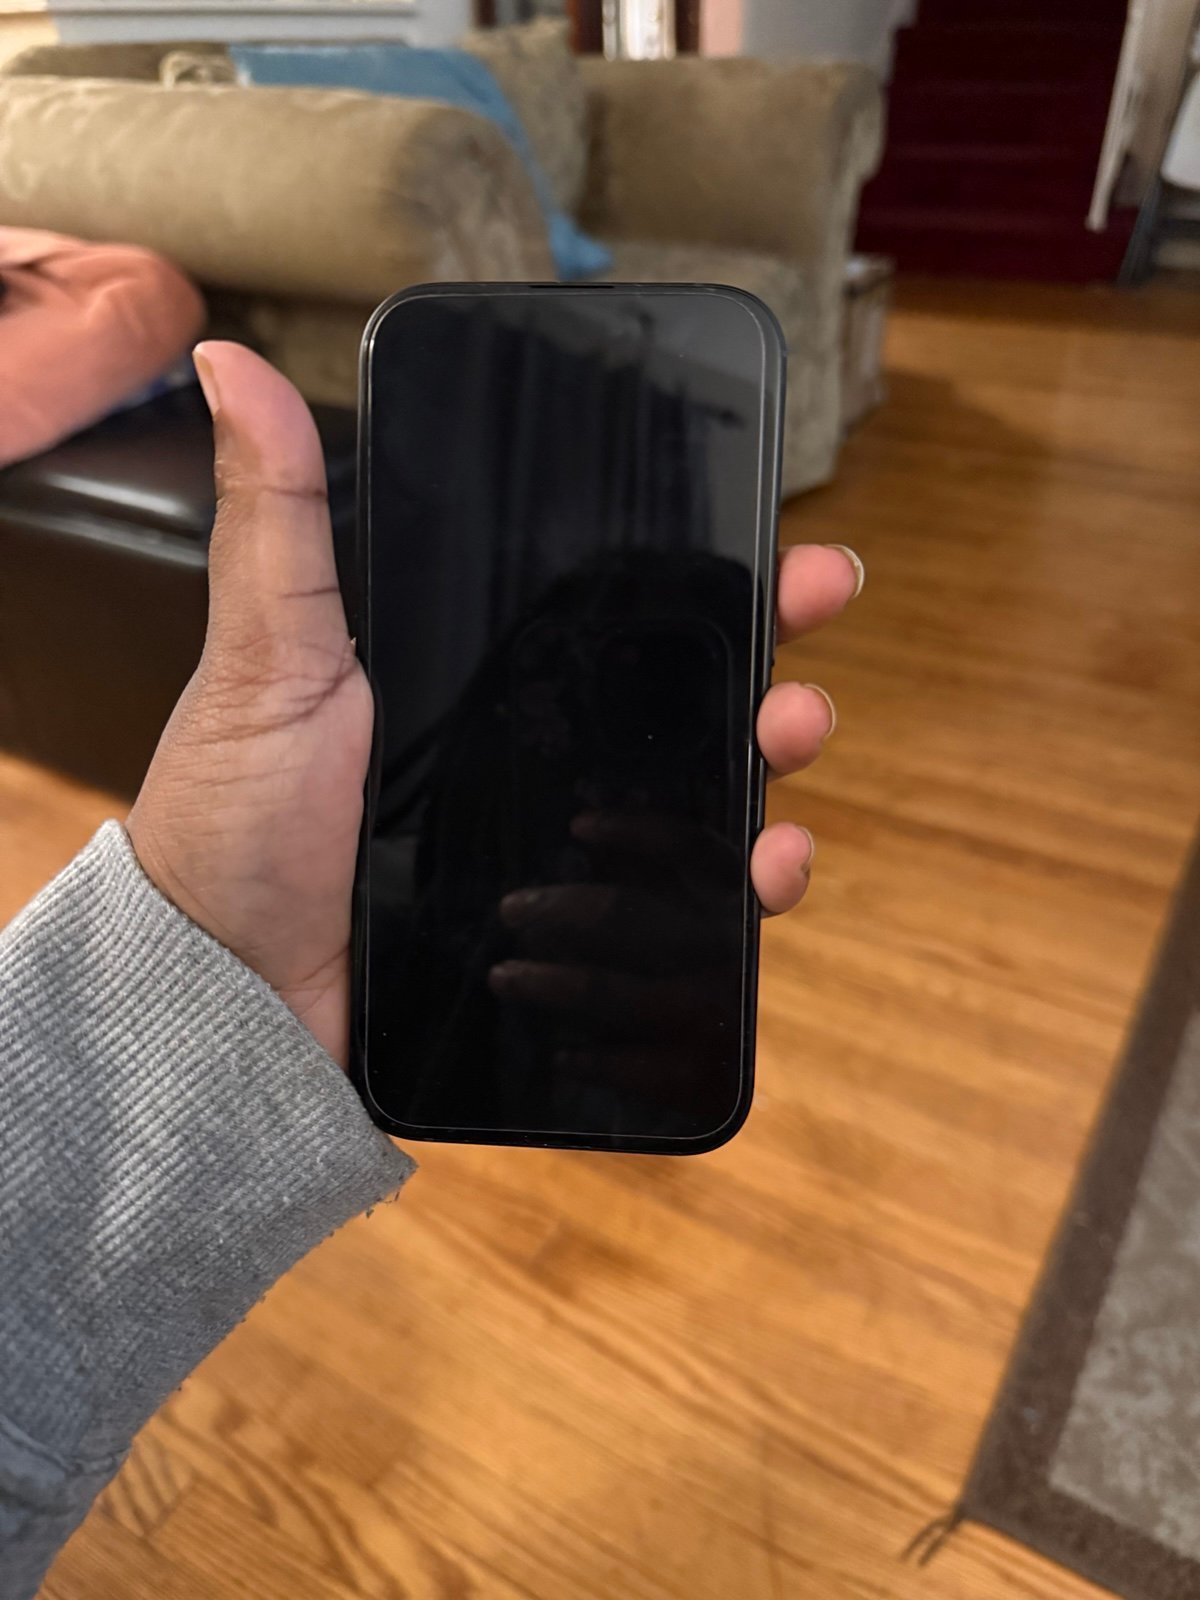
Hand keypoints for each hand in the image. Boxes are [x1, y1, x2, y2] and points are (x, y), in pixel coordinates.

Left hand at [128, 344, 861, 1069]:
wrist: (231, 996)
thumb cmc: (236, 824)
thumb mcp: (268, 654)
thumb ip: (278, 519)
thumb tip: (230, 363)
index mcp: (476, 682)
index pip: (608, 614)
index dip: (695, 572)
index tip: (764, 533)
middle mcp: (529, 759)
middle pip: (673, 695)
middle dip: (761, 645)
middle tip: (808, 605)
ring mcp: (555, 849)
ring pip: (695, 795)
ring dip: (768, 754)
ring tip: (792, 732)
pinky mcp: (567, 938)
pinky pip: (680, 911)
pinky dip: (741, 888)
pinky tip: (768, 863)